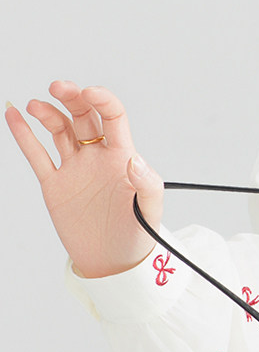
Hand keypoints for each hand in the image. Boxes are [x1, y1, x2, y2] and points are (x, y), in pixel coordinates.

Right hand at [5, 83, 165, 278]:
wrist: (114, 263)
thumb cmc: (138, 235)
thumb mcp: (150, 211)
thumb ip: (147, 184)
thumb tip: (134, 160)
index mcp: (122, 156)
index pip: (112, 116)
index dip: (102, 100)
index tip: (89, 92)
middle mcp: (97, 156)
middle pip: (82, 116)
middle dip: (71, 97)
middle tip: (58, 88)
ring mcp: (74, 169)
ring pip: (59, 130)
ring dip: (48, 113)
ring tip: (35, 106)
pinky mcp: (55, 185)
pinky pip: (37, 155)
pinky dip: (25, 135)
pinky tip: (14, 115)